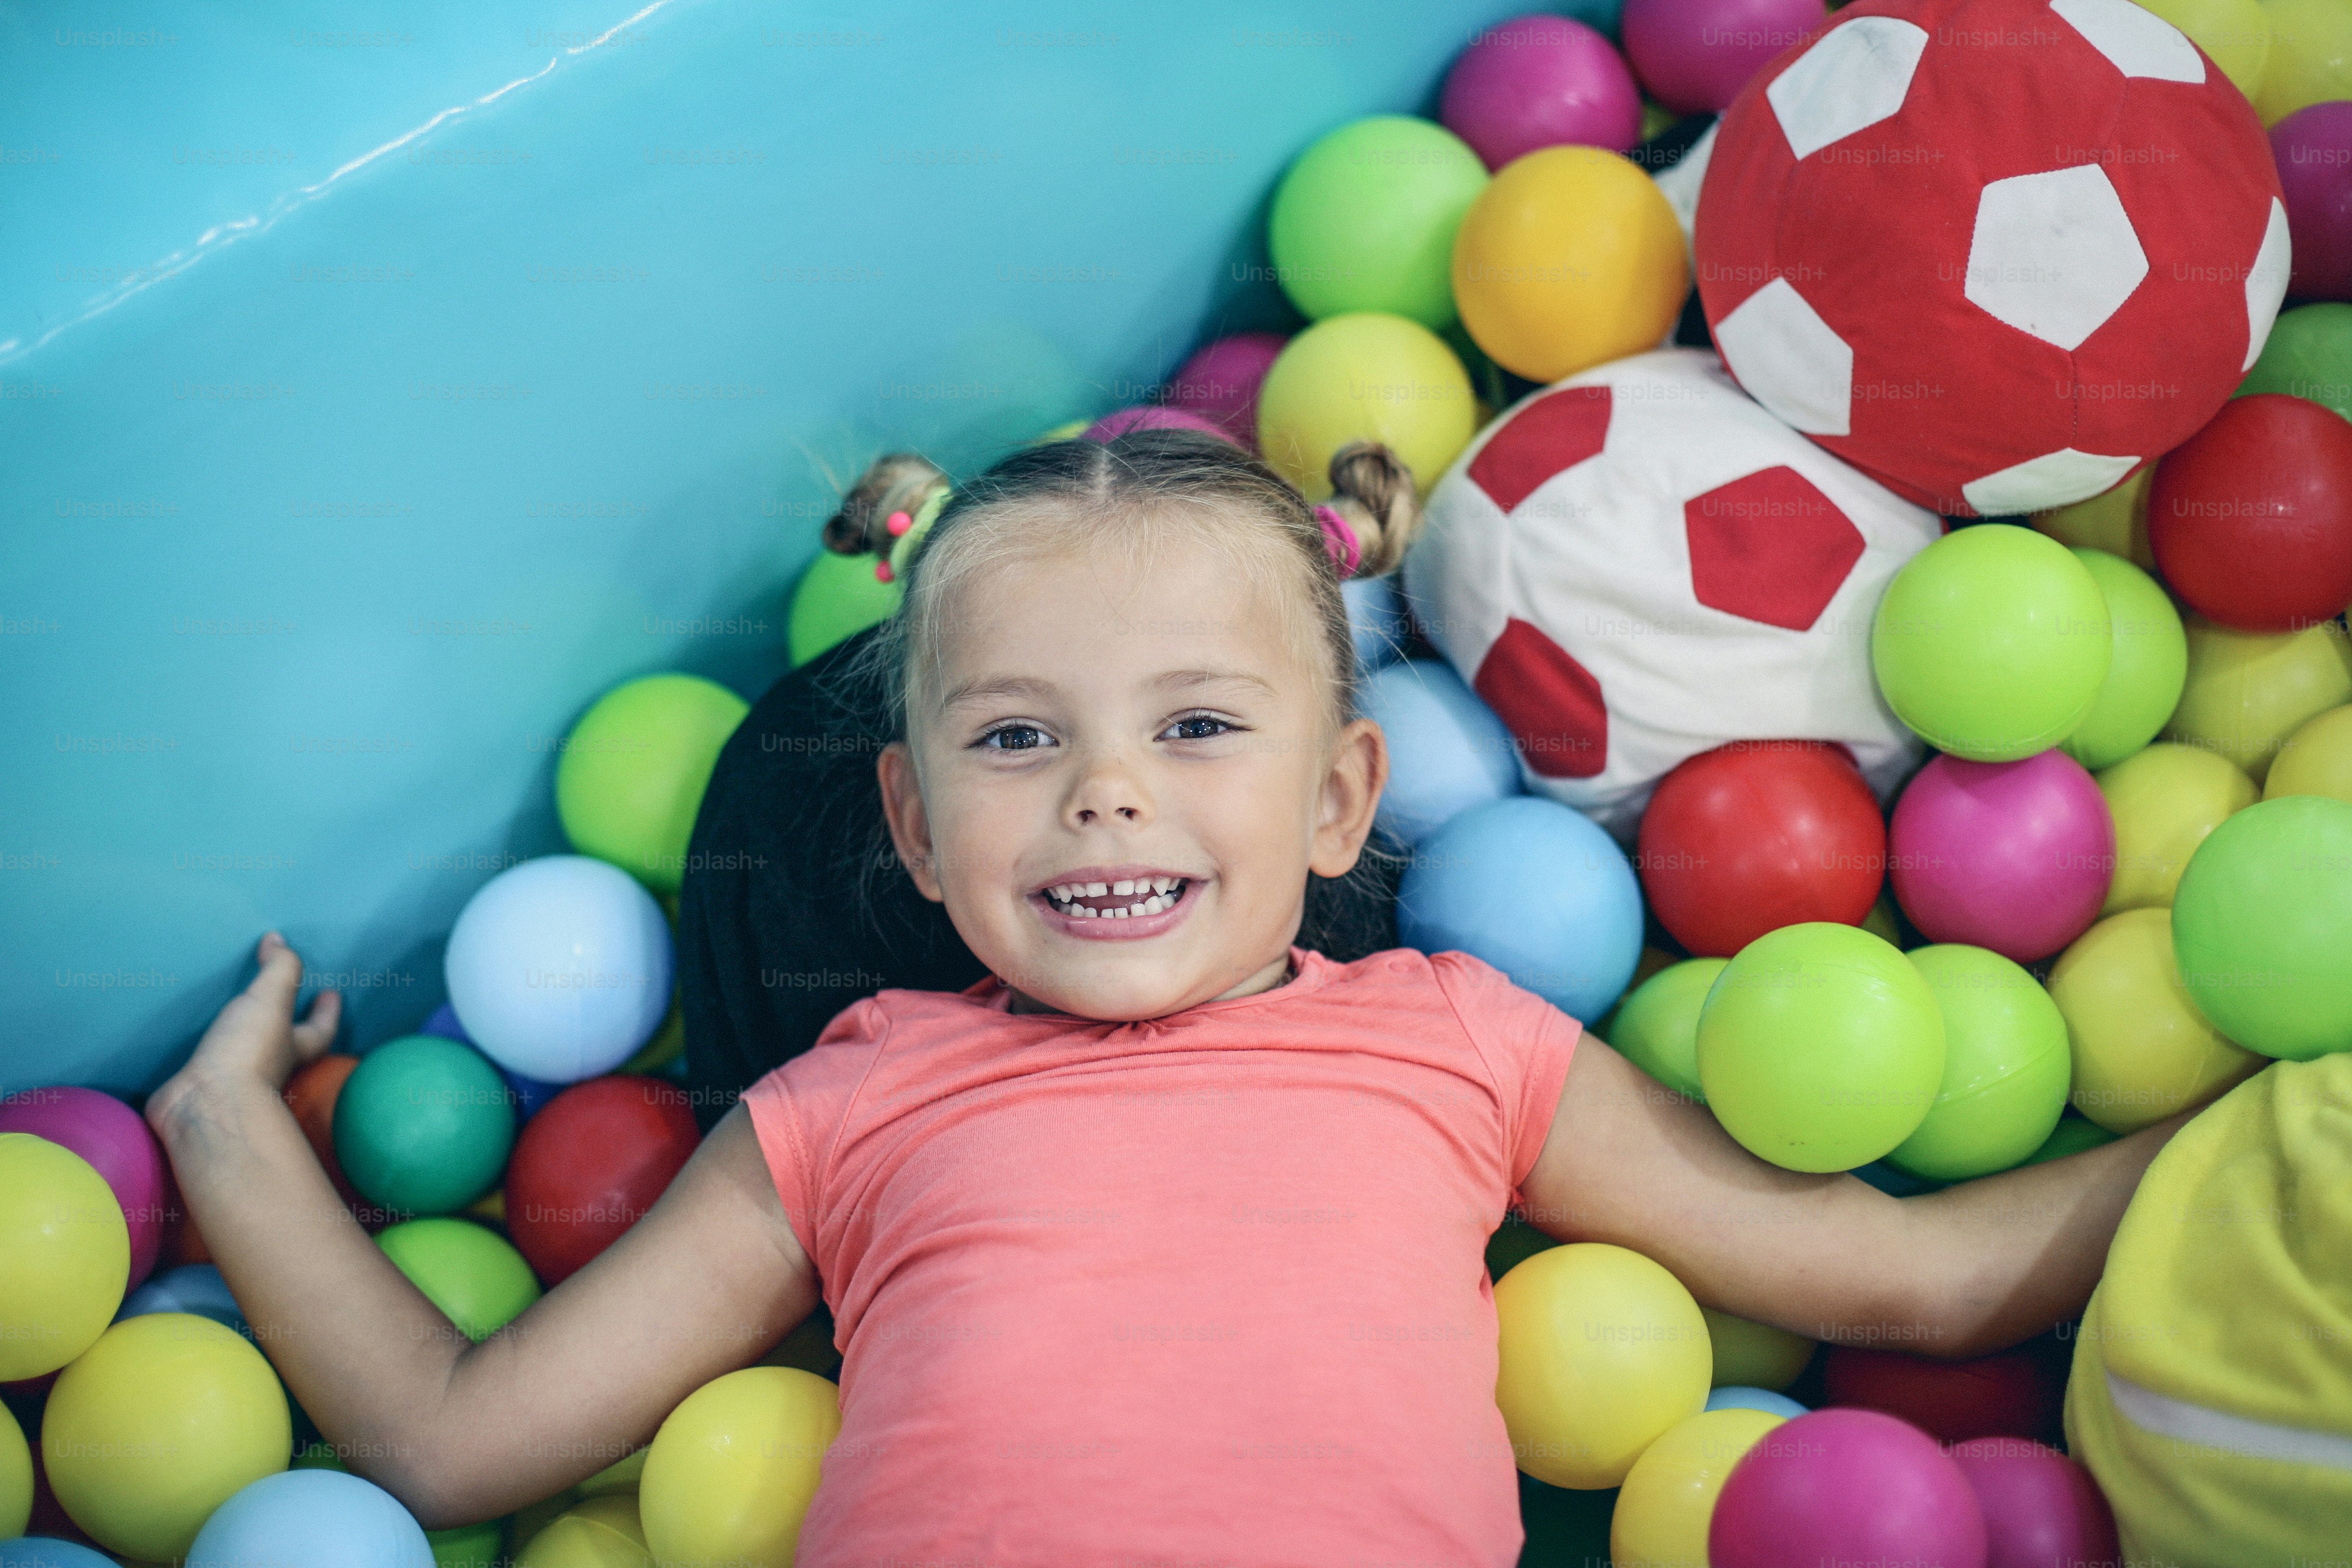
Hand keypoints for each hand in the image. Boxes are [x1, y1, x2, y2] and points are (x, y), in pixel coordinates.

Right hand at [147, 932, 342, 1138]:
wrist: (204, 1105)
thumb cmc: (247, 1052)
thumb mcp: (271, 1000)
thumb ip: (280, 969)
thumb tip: (278, 940)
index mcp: (293, 1047)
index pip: (321, 1030)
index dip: (328, 1012)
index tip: (331, 993)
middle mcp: (268, 1067)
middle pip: (288, 1047)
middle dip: (290, 1030)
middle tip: (288, 1008)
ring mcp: (234, 1082)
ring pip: (246, 1057)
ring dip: (244, 1042)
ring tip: (234, 1020)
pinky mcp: (199, 1089)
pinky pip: (205, 1067)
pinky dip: (202, 1056)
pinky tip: (188, 1046)